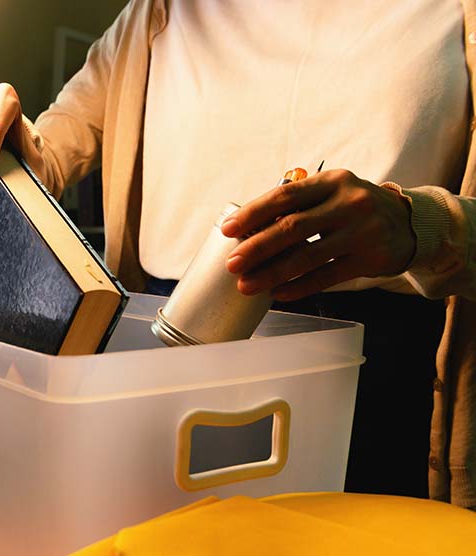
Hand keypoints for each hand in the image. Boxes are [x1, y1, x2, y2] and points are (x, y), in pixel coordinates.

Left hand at [222, 169, 416, 300]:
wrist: (408, 224)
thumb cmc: (353, 209)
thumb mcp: (331, 194)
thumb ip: (297, 206)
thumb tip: (245, 230)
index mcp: (331, 182)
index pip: (285, 196)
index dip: (253, 213)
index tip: (227, 230)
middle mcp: (349, 202)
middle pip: (293, 227)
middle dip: (257, 247)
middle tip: (232, 263)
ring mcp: (363, 231)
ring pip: (308, 256)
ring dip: (272, 273)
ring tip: (247, 285)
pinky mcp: (372, 258)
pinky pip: (327, 276)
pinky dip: (299, 286)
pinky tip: (278, 293)